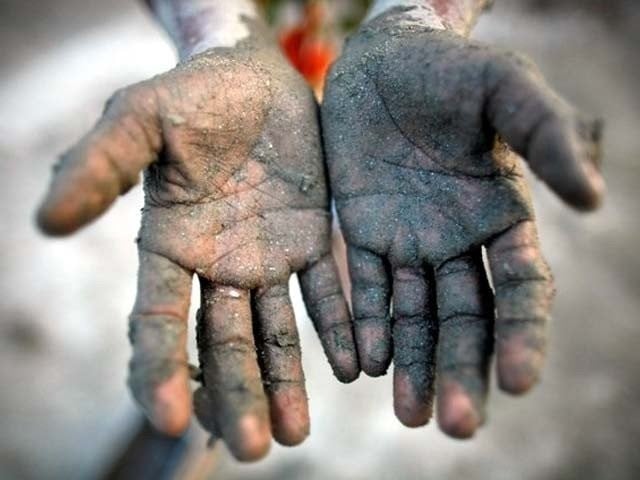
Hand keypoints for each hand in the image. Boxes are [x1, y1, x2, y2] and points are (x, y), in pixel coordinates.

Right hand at [37, 40, 357, 459]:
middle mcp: (218, 264)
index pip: (159, 320)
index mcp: (170, 246)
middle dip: (236, 393)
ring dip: (286, 381)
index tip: (173, 420)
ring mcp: (268, 257)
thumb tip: (45, 223)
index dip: (163, 369)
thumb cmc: (189, 94)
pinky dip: (338, 328)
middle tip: (256, 448)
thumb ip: (98, 167)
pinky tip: (353, 367)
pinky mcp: (311, 240)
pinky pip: (326, 291)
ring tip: (296, 433)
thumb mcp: (138, 120)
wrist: (251, 75)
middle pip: (223, 342)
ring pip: (275, 331)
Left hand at [322, 14, 603, 436]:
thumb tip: (595, 202)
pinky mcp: (362, 234)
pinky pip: (366, 290)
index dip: (524, 335)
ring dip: (413, 366)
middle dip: (462, 370)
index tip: (519, 382)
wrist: (382, 59)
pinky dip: (367, 328)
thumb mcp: (505, 89)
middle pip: (466, 320)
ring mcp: (408, 242)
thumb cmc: (450, 69)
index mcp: (502, 216)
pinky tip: (367, 364)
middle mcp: (457, 241)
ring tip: (409, 414)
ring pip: (416, 317)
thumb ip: (548, 136)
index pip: (521, 290)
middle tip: (453, 424)